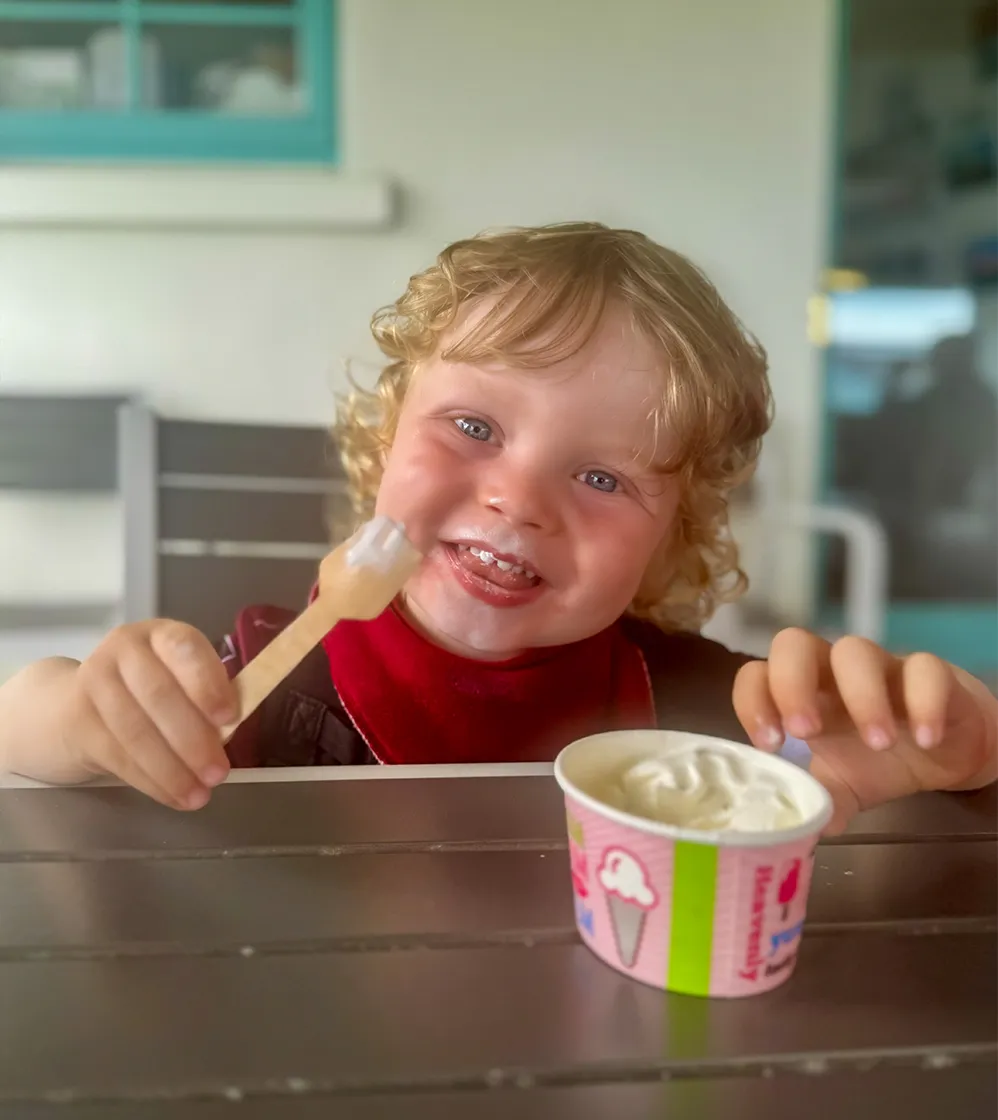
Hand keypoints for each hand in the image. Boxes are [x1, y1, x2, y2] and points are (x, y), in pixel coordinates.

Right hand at [62, 621, 236, 809]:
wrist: (75, 704)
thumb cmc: (147, 692)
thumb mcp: (180, 681)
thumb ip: (206, 698)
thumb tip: (229, 731)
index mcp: (162, 635)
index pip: (184, 648)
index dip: (207, 682)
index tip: (230, 717)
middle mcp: (124, 649)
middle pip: (159, 695)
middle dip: (193, 739)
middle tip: (219, 772)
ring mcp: (94, 681)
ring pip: (136, 730)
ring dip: (172, 769)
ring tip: (200, 794)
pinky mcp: (78, 720)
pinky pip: (118, 756)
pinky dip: (151, 781)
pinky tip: (174, 797)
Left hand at [733, 628, 996, 832]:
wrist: (944, 752)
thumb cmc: (877, 762)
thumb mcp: (842, 788)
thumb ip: (818, 801)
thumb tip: (797, 832)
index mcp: (800, 695)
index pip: (756, 675)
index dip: (753, 702)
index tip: (770, 746)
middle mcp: (830, 671)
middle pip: (793, 644)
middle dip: (791, 685)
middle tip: (807, 732)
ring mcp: (879, 666)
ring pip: (856, 650)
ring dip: (862, 697)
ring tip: (878, 745)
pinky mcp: (929, 672)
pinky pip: (925, 669)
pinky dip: (925, 703)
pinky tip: (926, 740)